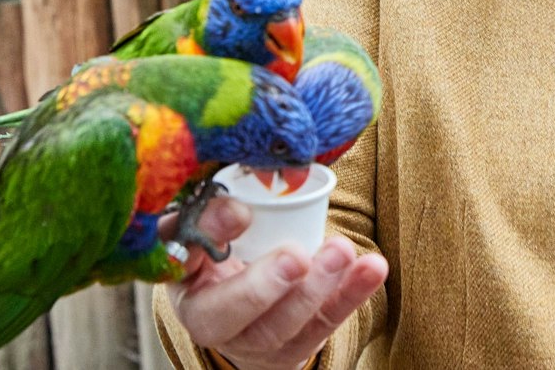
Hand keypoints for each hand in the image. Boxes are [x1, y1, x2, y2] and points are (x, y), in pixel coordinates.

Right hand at [162, 196, 388, 369]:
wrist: (248, 305)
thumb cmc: (227, 254)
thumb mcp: (210, 230)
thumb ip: (214, 213)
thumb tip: (237, 207)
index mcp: (184, 283)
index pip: (182, 263)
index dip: (208, 237)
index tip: (240, 211)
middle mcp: (212, 321)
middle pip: (228, 314)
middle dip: (263, 286)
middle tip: (296, 257)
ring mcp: (254, 342)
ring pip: (281, 326)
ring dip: (316, 288)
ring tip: (341, 252)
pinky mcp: (294, 347)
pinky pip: (325, 324)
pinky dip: (351, 295)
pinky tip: (372, 268)